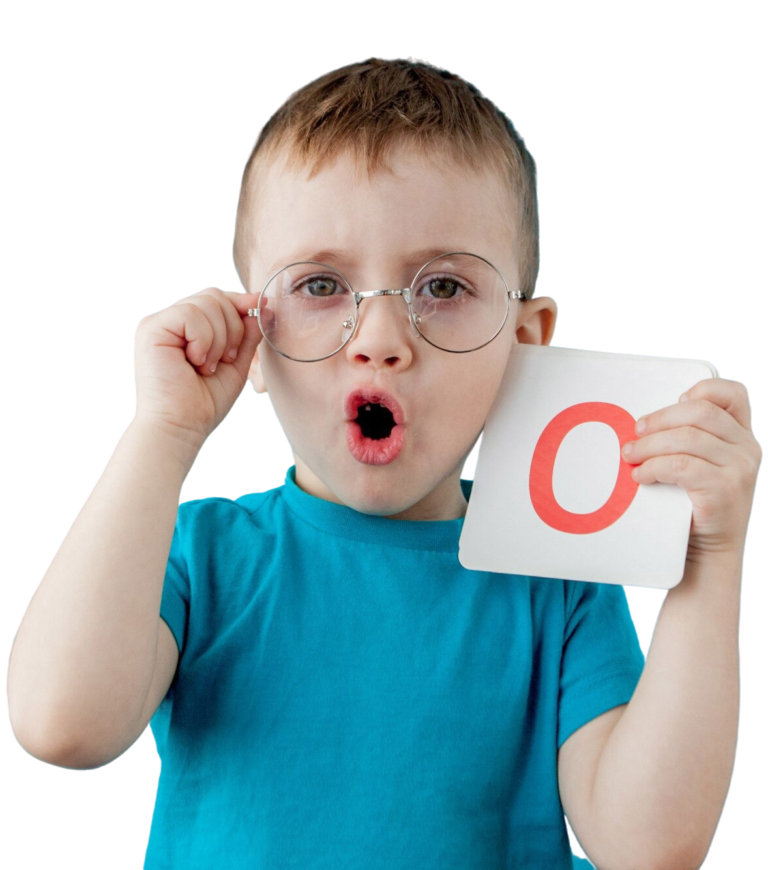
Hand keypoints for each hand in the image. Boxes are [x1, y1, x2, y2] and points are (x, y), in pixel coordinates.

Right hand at [132, 286, 268, 448]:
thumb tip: (263, 303)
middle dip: (232, 327)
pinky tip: (195, 363)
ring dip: (218, 338)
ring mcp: (159, 322)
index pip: (218, 298)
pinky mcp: (151, 328)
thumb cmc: (204, 402)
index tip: (261, 311)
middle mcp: (171, 320)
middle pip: (214, 295)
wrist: (181, 427)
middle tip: (224, 360)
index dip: (241, 303)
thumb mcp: (235, 362)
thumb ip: (247, 333)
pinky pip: (190, 314)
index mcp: (188, 327)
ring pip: (206, 302)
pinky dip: (203, 340)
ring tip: (207, 366)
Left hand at [621, 377, 761, 564]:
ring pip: (686, 438)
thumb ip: (689, 439)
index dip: (701, 390)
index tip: (673, 403)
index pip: (732, 394)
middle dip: (660, 420)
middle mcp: (748, 448)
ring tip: (630, 456)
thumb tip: (645, 422)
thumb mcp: (700, 464)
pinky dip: (654, 467)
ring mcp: (740, 468)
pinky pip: (681, 466)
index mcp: (743, 435)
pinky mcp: (724, 489)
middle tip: (635, 433)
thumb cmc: (694, 503)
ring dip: (649, 445)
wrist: (708, 551)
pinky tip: (641, 475)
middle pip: (699, 412)